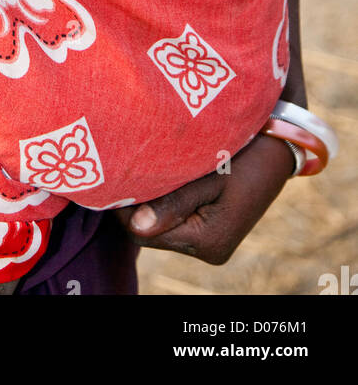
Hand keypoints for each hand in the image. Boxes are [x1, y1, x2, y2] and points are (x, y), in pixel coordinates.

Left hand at [113, 133, 294, 264]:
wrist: (279, 145)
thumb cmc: (245, 154)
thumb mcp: (209, 174)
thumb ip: (173, 201)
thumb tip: (136, 226)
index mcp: (208, 241)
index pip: (143, 232)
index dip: (125, 204)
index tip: (117, 172)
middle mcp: (209, 250)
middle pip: (150, 233)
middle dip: (136, 202)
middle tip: (129, 165)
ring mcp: (211, 243)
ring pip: (161, 226)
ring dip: (151, 200)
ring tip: (148, 166)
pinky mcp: (211, 231)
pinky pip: (175, 220)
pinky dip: (165, 200)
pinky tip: (165, 175)